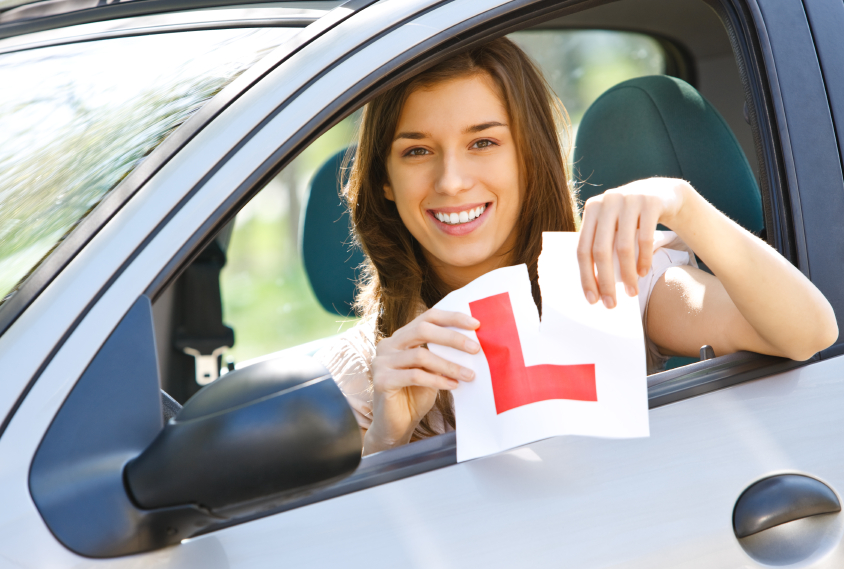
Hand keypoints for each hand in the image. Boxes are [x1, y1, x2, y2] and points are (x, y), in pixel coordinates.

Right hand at [364, 308, 480, 453]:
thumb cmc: (415, 396)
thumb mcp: (432, 371)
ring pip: (420, 355)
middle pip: (422, 330)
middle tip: (475, 348)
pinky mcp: (381, 380)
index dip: (452, 318)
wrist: (395, 426)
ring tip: (469, 375)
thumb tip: (472, 345)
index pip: (428, 317)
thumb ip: (442, 355)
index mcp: (401, 337)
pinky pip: (414, 376)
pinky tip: (453, 386)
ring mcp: (382, 362)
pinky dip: (437, 380)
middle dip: (452, 338)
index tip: (476, 324)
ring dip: (449, 365)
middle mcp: (388, 345)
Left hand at [577, 177, 690, 307]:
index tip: (592, 299)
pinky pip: (645, 238)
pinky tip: (643, 273)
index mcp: (591, 209)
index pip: (582, 248)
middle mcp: (607, 201)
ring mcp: (629, 199)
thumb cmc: (630, 219)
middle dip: (605, 281)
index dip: (586, 276)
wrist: (662, 193)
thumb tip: (591, 286)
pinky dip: (643, 260)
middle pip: (601, 250)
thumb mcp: (611, 226)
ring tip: (631, 292)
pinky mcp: (650, 202)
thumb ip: (599, 246)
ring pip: (623, 246)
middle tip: (611, 304)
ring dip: (627, 274)